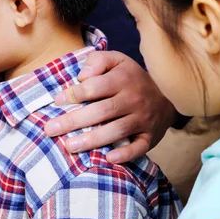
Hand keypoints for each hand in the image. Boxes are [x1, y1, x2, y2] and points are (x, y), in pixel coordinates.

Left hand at [44, 51, 175, 163]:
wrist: (169, 93)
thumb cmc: (130, 77)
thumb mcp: (116, 60)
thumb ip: (97, 61)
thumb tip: (82, 75)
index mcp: (122, 79)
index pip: (94, 87)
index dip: (73, 94)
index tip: (57, 102)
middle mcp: (133, 99)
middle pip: (101, 111)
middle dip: (73, 121)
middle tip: (50, 129)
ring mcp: (143, 119)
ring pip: (116, 130)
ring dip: (92, 140)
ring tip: (69, 146)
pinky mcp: (150, 136)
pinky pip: (139, 147)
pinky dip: (125, 154)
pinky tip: (108, 158)